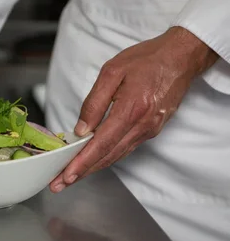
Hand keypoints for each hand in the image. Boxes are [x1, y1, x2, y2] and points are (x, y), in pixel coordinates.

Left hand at [50, 26, 218, 192]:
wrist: (181, 57)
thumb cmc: (147, 59)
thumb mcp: (112, 72)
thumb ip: (94, 102)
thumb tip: (81, 129)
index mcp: (131, 110)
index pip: (101, 144)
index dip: (82, 163)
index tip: (66, 175)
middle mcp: (142, 125)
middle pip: (107, 156)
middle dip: (82, 172)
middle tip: (59, 184)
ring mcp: (149, 129)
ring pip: (116, 155)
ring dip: (93, 168)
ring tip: (71, 176)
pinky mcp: (152, 129)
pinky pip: (125, 148)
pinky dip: (107, 156)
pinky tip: (93, 160)